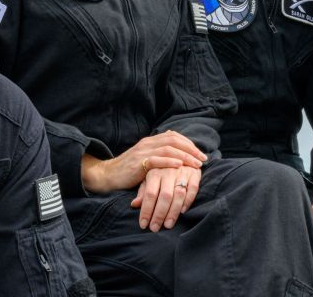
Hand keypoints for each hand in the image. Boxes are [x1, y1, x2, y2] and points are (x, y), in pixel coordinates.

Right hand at [81, 130, 205, 193]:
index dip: (189, 144)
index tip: (200, 153)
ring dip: (185, 155)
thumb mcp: (146, 159)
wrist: (108, 175)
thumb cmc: (129, 171)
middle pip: (174, 140)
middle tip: (203, 159)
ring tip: (196, 164)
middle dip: (191, 149)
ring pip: (168, 149)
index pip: (174, 136)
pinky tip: (179, 165)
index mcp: (150, 141)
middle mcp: (148, 143)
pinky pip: (156, 159)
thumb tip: (178, 153)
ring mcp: (142, 152)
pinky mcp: (138, 163)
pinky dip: (169, 161)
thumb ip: (159, 154)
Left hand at [131, 165, 201, 230]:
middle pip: (165, 196)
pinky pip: (193, 188)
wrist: (181, 153)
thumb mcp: (150, 178)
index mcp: (154, 172)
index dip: (146, 210)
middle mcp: (168, 171)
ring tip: (168, 225)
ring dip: (173, 212)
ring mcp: (182, 172)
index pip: (150, 194)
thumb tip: (134, 204)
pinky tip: (183, 211)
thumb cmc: (162, 170)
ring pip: (179, 194)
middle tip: (155, 228)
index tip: (144, 225)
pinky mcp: (194, 173)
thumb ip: (143, 191)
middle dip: (159, 214)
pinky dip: (188, 201)